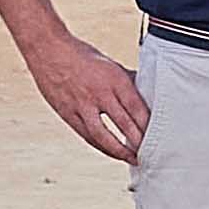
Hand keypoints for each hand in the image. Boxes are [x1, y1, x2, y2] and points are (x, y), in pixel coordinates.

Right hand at [27, 34, 147, 163]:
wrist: (48, 49)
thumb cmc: (83, 55)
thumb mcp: (112, 64)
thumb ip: (129, 80)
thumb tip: (147, 92)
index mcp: (115, 80)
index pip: (137, 109)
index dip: (148, 126)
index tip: (160, 137)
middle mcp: (99, 94)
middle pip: (124, 124)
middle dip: (138, 143)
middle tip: (151, 154)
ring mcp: (81, 105)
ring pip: (103, 135)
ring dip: (119, 151)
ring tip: (132, 159)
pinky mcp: (67, 112)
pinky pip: (86, 134)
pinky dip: (100, 145)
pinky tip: (110, 152)